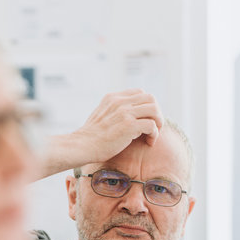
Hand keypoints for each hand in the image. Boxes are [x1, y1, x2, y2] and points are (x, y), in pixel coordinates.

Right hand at [38, 89, 162, 178]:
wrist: (81, 146)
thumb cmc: (90, 137)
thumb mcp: (100, 115)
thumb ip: (112, 111)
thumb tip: (125, 115)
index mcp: (113, 98)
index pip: (140, 92)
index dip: (147, 106)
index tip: (145, 119)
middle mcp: (119, 102)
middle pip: (151, 98)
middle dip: (156, 113)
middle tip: (153, 127)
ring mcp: (124, 113)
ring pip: (154, 109)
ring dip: (158, 122)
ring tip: (152, 134)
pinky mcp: (129, 125)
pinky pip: (152, 125)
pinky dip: (154, 134)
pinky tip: (149, 142)